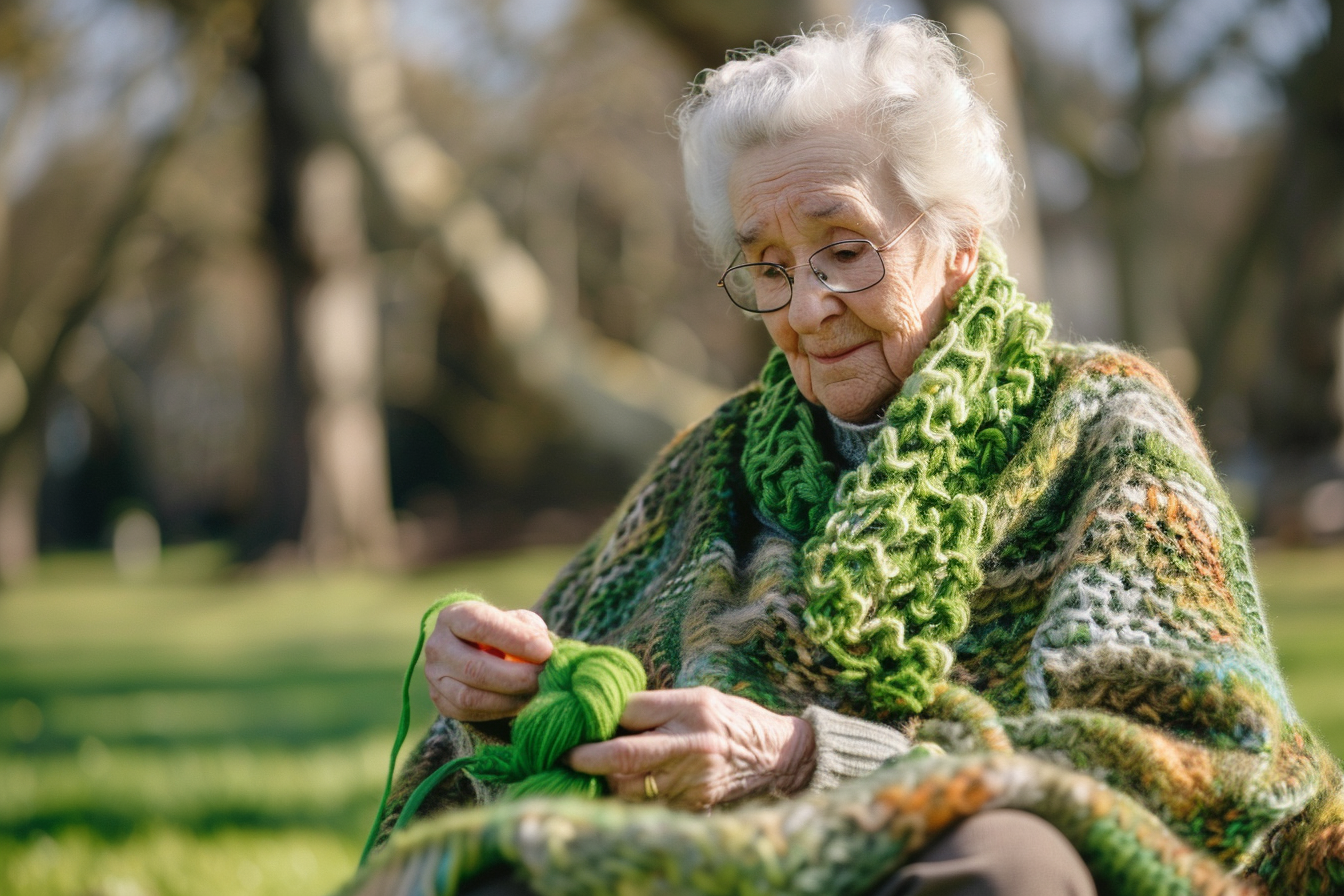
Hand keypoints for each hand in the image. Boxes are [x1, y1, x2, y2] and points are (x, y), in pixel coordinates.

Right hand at [424, 601, 551, 721]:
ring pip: (470, 696)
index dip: (515, 639)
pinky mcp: (441, 702)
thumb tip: (543, 651)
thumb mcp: (517, 620)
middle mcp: (437, 646)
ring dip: (509, 698)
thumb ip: (530, 630)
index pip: (479, 625)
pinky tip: (520, 702)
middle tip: (545, 676)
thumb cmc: (503, 632)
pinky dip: (499, 711)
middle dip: (516, 676)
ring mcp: (434, 677)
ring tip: (536, 691)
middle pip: (474, 667)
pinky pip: (469, 714)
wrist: (478, 651)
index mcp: (453, 616)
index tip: (545, 651)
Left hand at [566, 686, 815, 809]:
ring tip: (583, 775)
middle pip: (625, 755)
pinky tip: (615, 792)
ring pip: (630, 787)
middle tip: (563, 757)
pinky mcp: (694, 807)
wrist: (776, 756)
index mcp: (691, 709)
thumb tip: (604, 713)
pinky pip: (648, 806)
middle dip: (588, 758)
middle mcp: (691, 745)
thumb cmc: (729, 719)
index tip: (569, 722)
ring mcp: (693, 781)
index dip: (596, 718)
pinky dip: (626, 800)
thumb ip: (653, 706)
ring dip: (602, 783)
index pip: (632, 711)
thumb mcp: (696, 697)